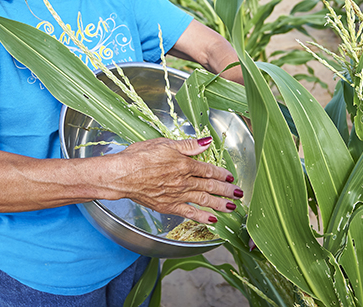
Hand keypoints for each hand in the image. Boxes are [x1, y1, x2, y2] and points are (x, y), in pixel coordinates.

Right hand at [109, 137, 243, 224]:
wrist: (123, 175)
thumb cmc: (139, 157)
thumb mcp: (164, 143)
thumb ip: (187, 145)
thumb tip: (206, 141)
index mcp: (184, 164)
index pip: (208, 169)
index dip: (222, 173)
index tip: (231, 177)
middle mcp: (184, 181)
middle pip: (210, 186)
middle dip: (227, 190)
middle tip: (239, 194)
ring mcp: (177, 195)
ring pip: (204, 200)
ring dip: (220, 204)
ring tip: (232, 208)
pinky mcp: (168, 206)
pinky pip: (189, 212)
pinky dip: (202, 217)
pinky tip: (212, 220)